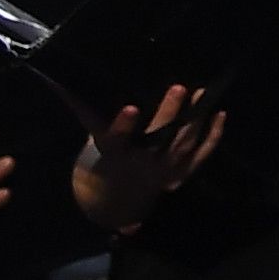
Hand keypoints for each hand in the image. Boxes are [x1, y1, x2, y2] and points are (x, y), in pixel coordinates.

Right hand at [72, 85, 225, 230]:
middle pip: (158, 140)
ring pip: (182, 145)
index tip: (132, 108)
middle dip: (169, 114)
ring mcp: (164, 172)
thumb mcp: (91, 138)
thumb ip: (84, 111)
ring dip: (194, 120)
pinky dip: (212, 137)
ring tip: (202, 94)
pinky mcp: (181, 175)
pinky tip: (220, 115)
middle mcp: (140, 165)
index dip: (124, 126)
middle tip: (179, 87)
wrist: (117, 198)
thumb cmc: (104, 157)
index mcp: (114, 155)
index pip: (117, 140)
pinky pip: (200, 156)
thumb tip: (58, 81)